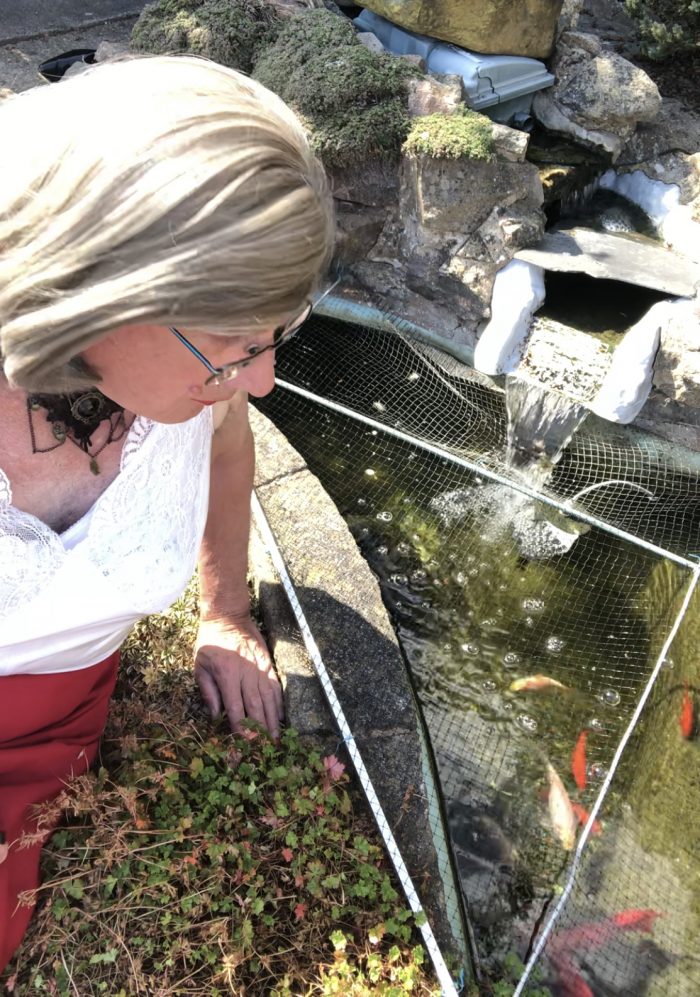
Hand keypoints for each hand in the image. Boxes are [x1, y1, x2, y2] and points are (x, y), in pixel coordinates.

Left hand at [194, 614, 283, 739]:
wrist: (228, 616)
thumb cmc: (210, 642)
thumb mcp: (200, 665)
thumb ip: (208, 691)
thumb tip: (216, 716)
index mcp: (227, 674)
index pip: (236, 708)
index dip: (240, 730)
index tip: (244, 747)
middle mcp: (246, 672)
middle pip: (256, 707)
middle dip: (260, 731)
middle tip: (264, 750)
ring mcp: (260, 667)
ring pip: (269, 698)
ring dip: (273, 720)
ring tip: (276, 739)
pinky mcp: (268, 663)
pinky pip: (275, 686)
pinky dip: (279, 703)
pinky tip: (280, 717)